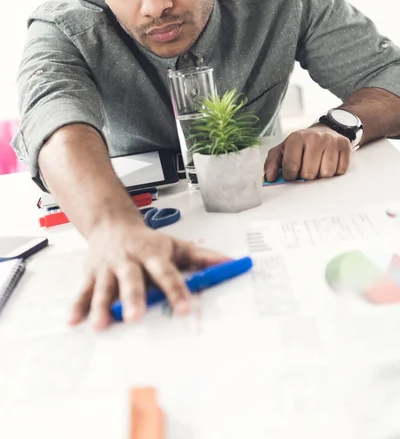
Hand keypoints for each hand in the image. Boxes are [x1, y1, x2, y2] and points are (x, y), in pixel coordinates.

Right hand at [68, 216, 229, 329]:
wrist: (112, 223)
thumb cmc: (147, 240)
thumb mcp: (176, 245)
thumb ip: (203, 258)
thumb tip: (231, 264)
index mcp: (152, 254)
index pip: (167, 273)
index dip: (176, 290)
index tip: (184, 309)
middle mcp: (130, 260)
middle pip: (132, 279)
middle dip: (133, 298)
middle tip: (135, 317)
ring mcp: (108, 267)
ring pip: (105, 287)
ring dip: (102, 306)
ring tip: (101, 325)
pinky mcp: (92, 274)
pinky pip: (84, 291)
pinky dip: (78, 306)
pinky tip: (74, 321)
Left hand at [264, 124, 351, 181]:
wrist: (325, 130)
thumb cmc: (302, 144)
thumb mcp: (283, 149)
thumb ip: (272, 163)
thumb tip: (270, 177)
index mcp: (296, 138)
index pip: (291, 167)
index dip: (290, 176)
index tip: (292, 173)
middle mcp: (314, 138)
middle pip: (309, 173)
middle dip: (306, 175)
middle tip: (306, 167)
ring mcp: (331, 141)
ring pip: (326, 174)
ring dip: (321, 175)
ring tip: (318, 165)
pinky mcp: (344, 146)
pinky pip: (340, 171)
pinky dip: (334, 171)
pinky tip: (329, 162)